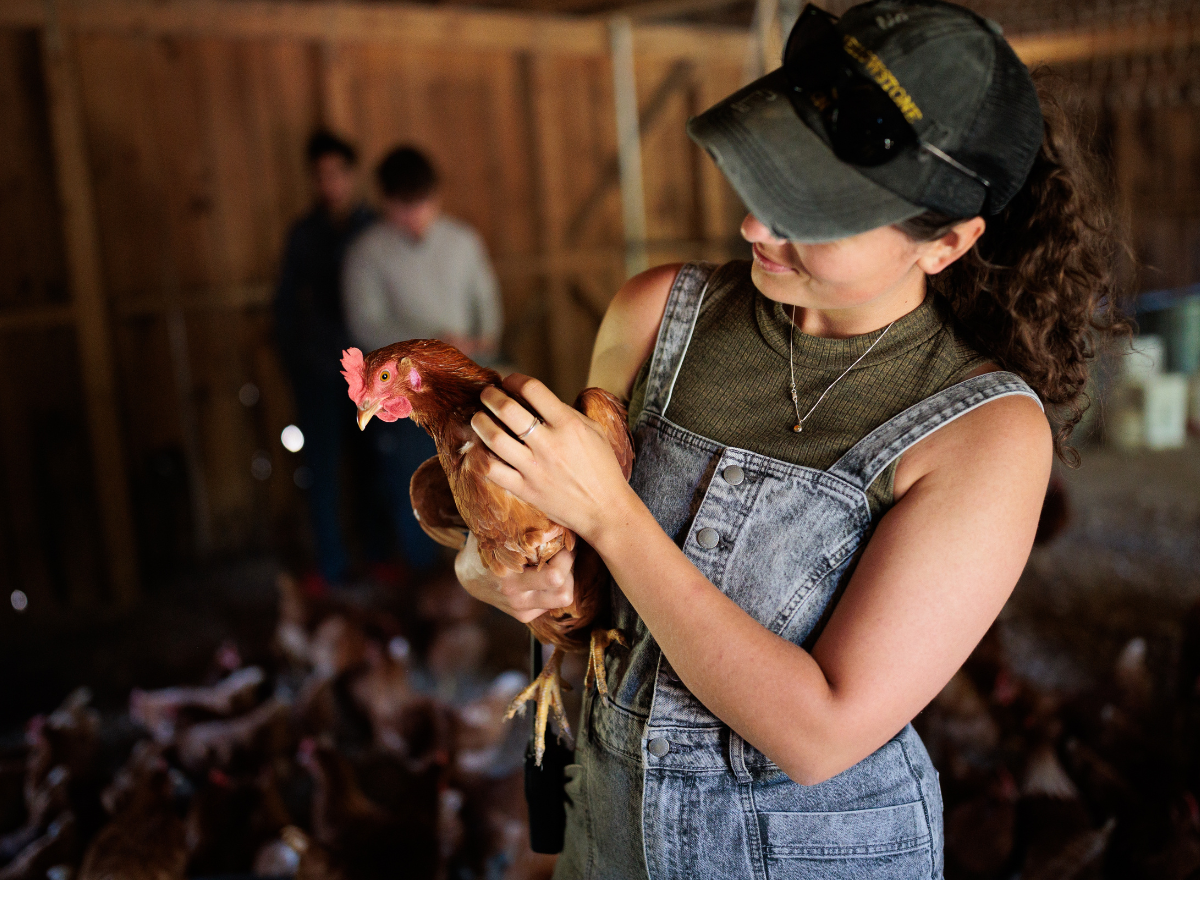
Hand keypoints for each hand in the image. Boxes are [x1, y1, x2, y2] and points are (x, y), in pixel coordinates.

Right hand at [454, 532, 574, 623]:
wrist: (469, 576)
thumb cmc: (487, 546)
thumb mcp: (498, 533)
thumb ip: (520, 525)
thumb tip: (553, 516)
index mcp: (508, 576)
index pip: (554, 574)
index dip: (567, 551)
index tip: (566, 534)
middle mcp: (516, 595)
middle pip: (563, 590)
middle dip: (570, 566)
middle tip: (566, 548)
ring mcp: (520, 608)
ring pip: (563, 598)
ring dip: (567, 578)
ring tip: (560, 561)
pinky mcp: (524, 615)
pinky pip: (553, 603)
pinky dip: (556, 587)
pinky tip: (547, 573)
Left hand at [469, 373, 634, 541]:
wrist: (605, 510)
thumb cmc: (602, 468)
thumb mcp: (593, 431)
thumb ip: (566, 412)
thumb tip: (537, 400)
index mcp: (568, 425)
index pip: (533, 390)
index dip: (515, 380)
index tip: (509, 382)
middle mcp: (549, 444)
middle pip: (507, 410)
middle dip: (491, 396)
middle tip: (487, 394)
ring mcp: (535, 468)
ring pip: (494, 438)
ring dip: (480, 423)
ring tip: (478, 418)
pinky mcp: (525, 490)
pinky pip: (493, 470)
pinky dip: (481, 456)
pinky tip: (481, 449)